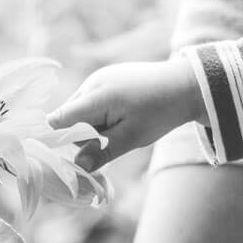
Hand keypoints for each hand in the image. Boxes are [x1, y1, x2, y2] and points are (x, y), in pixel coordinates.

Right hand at [47, 57, 205, 170]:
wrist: (187, 85)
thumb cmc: (161, 112)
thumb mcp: (133, 137)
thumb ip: (102, 150)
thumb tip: (77, 165)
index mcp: (96, 96)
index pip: (59, 120)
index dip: (55, 140)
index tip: (60, 156)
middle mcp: (93, 83)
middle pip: (69, 118)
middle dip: (82, 136)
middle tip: (113, 140)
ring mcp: (100, 77)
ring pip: (81, 110)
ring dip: (93, 125)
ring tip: (123, 126)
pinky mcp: (108, 77)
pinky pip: (92, 101)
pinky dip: (101, 114)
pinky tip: (124, 116)